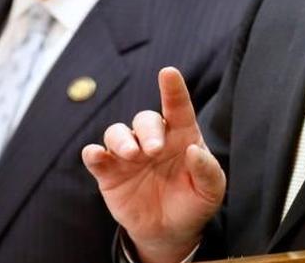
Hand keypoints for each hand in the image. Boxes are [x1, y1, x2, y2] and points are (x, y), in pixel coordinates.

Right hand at [82, 67, 225, 262]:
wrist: (170, 232)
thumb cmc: (194, 201)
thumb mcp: (211, 190)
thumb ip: (207, 170)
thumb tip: (193, 150)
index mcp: (182, 136)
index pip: (177, 107)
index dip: (173, 89)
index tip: (168, 72)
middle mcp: (153, 139)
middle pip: (144, 119)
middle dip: (148, 130)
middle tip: (154, 150)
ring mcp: (129, 154)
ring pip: (116, 132)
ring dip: (121, 139)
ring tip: (132, 155)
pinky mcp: (109, 173)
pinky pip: (96, 156)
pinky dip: (93, 153)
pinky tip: (96, 155)